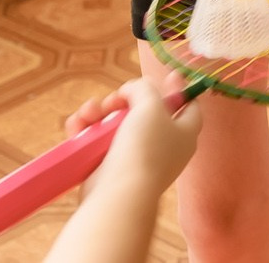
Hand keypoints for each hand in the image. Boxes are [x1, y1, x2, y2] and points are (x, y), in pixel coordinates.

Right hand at [66, 79, 201, 197]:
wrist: (119, 193)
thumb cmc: (144, 148)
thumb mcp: (151, 105)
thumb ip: (145, 88)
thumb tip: (132, 91)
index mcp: (184, 134)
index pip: (190, 107)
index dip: (180, 89)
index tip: (170, 74)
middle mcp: (162, 148)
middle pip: (145, 113)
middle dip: (125, 100)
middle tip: (116, 100)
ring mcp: (135, 159)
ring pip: (116, 125)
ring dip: (99, 113)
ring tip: (92, 113)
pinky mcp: (109, 168)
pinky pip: (97, 142)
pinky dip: (87, 131)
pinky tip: (79, 125)